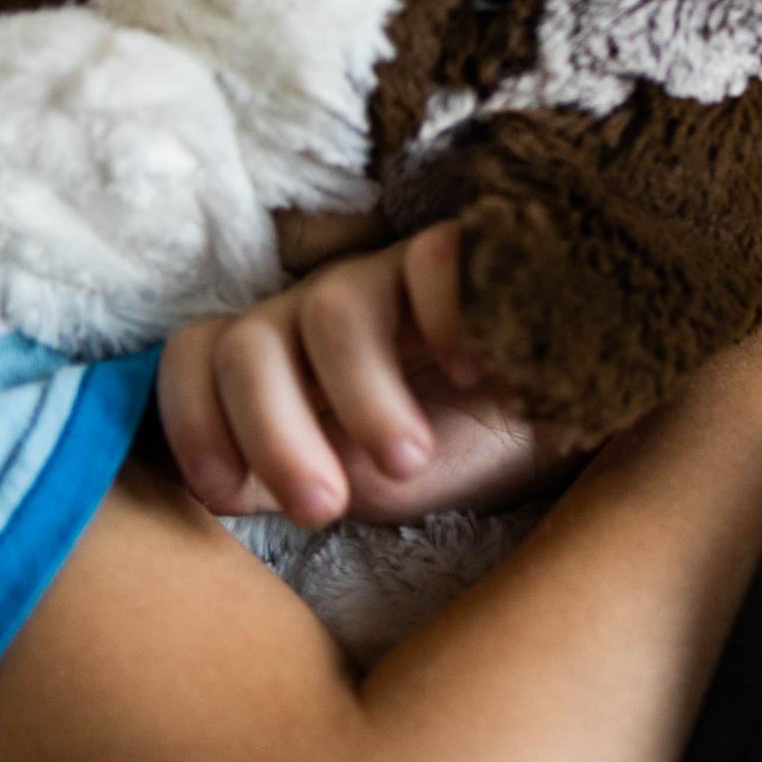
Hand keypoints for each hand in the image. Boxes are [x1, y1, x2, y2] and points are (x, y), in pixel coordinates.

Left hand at [154, 226, 574, 528]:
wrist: (569, 417)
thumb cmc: (457, 449)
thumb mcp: (361, 485)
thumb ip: (284, 482)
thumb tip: (217, 490)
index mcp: (284, 359)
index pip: (197, 357)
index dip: (192, 420)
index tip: (226, 493)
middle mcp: (323, 306)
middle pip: (249, 344)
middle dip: (273, 433)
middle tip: (324, 509)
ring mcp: (394, 274)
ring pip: (331, 308)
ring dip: (361, 397)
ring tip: (409, 457)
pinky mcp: (469, 252)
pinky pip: (433, 259)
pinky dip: (445, 316)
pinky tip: (479, 375)